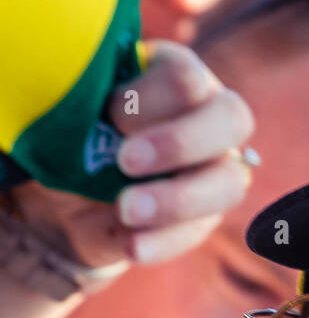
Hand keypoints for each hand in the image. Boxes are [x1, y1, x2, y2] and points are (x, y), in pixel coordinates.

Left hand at [6, 41, 254, 272]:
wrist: (66, 198)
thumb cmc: (71, 134)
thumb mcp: (73, 111)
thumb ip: (90, 106)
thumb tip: (99, 116)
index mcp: (174, 72)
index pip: (186, 76)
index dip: (151, 99)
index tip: (110, 116)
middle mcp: (210, 116)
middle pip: (233, 119)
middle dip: (179, 142)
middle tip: (126, 163)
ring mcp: (217, 170)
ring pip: (230, 182)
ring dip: (178, 200)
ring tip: (126, 211)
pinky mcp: (206, 219)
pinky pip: (199, 231)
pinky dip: (165, 241)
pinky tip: (132, 246)